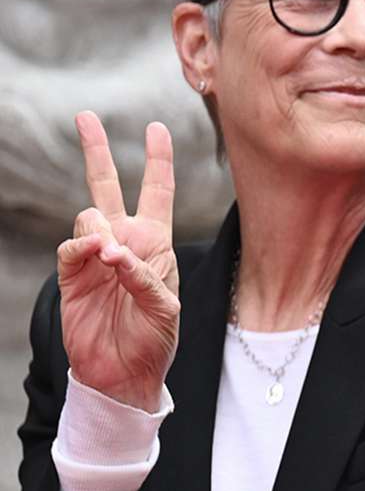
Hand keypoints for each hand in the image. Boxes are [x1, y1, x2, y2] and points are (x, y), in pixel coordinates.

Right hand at [58, 112, 178, 412]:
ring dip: (100, 230)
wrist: (124, 373)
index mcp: (156, 245)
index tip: (155, 128)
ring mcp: (95, 256)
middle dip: (96, 151)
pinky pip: (71, 247)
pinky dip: (84, 248)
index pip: (156, 194)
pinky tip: (98, 257)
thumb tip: (112, 250)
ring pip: (88, 217)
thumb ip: (144, 275)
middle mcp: (124, 242)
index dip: (158, 161)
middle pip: (107, 187)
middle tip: (84, 117)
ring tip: (112, 258)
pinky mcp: (72, 274)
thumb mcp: (166, 308)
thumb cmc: (155, 340)